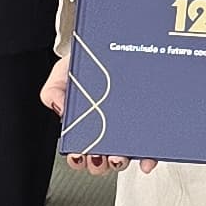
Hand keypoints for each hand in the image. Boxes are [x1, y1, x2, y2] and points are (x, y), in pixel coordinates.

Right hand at [39, 51, 150, 173]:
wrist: (117, 42)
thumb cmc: (90, 58)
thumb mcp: (64, 71)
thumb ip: (54, 89)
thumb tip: (60, 109)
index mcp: (86, 122)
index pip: (80, 148)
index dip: (78, 158)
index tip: (78, 154)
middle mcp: (108, 128)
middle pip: (102, 158)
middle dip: (99, 164)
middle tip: (98, 155)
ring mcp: (130, 129)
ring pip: (126, 156)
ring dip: (121, 162)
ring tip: (118, 156)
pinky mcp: (150, 126)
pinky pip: (151, 148)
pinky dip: (149, 158)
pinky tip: (147, 160)